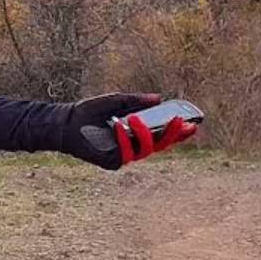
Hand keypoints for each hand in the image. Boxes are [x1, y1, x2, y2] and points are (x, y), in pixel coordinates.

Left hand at [60, 92, 197, 170]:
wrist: (66, 122)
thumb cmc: (90, 112)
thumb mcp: (116, 101)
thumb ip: (137, 101)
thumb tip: (159, 98)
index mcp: (138, 133)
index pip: (164, 135)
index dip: (180, 132)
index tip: (194, 124)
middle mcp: (135, 146)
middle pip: (161, 145)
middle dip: (172, 135)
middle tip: (178, 121)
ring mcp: (125, 155)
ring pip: (146, 150)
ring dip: (145, 134)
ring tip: (136, 118)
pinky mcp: (112, 161)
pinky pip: (125, 153)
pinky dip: (124, 139)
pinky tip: (120, 126)